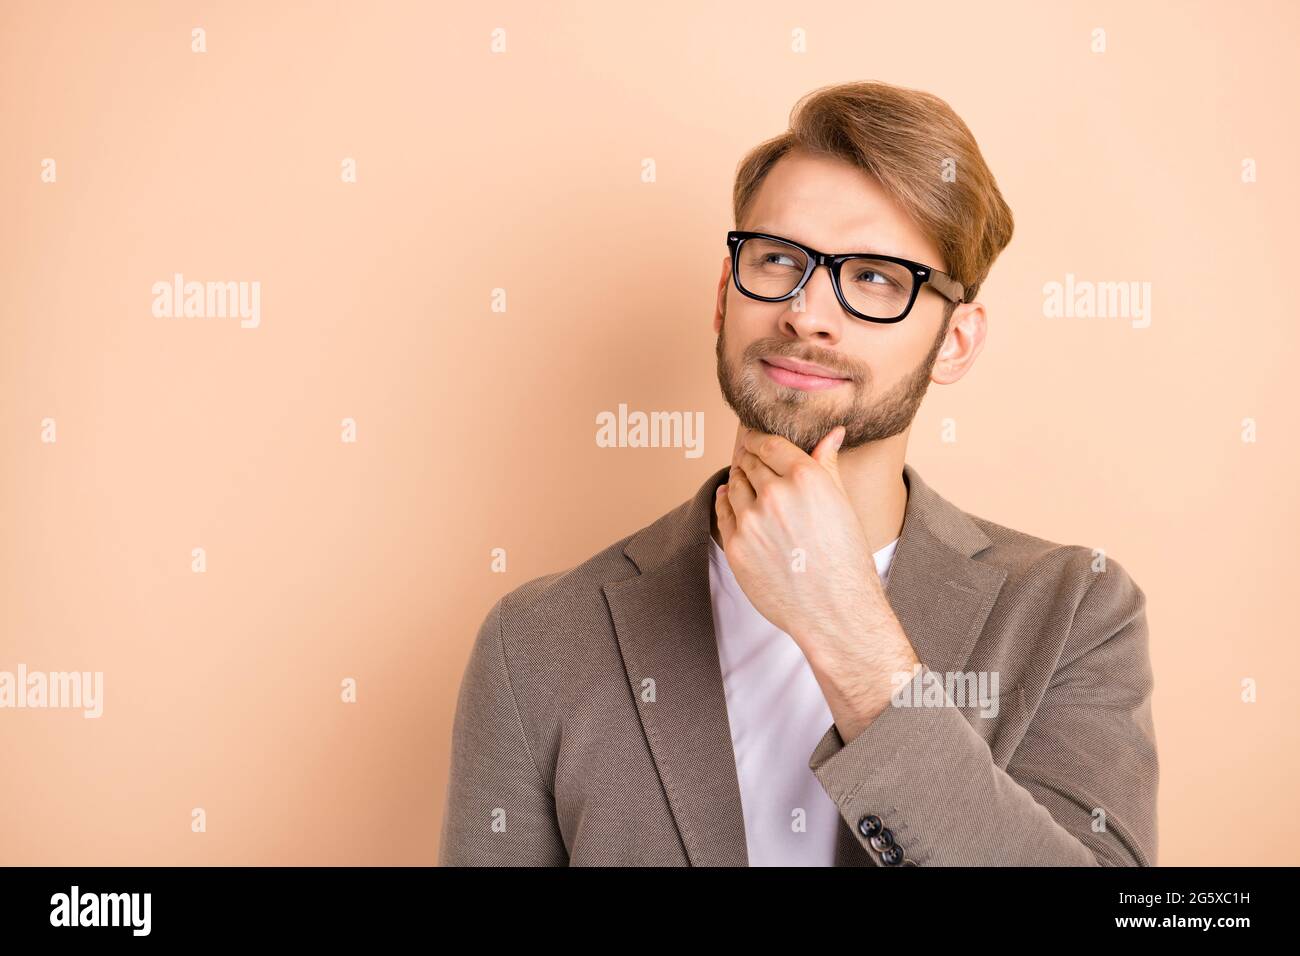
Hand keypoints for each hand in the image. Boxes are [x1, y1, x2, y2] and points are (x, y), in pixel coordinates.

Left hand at [715, 426, 918, 739]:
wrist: (835, 611)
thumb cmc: (845, 559)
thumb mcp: (842, 504)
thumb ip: (828, 464)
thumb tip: (833, 433)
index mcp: (806, 477)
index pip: (768, 444)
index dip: (757, 438)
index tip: (751, 437)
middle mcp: (775, 494)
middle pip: (749, 463)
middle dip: (748, 460)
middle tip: (748, 458)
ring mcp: (751, 521)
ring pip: (733, 485)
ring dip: (737, 480)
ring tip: (743, 480)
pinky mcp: (735, 546)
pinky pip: (722, 512)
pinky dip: (724, 502)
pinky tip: (727, 498)